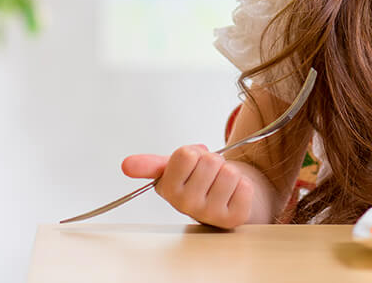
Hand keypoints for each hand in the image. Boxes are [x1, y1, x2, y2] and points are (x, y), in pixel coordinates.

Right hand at [122, 144, 254, 228]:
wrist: (227, 199)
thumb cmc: (201, 181)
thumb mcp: (175, 169)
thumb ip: (152, 165)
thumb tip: (127, 164)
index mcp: (169, 190)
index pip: (186, 154)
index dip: (195, 153)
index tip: (193, 164)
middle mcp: (186, 206)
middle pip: (210, 161)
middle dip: (215, 162)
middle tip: (211, 175)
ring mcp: (210, 214)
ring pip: (229, 172)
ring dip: (230, 173)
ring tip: (222, 184)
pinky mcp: (234, 218)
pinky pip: (245, 186)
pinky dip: (244, 185)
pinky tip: (234, 194)